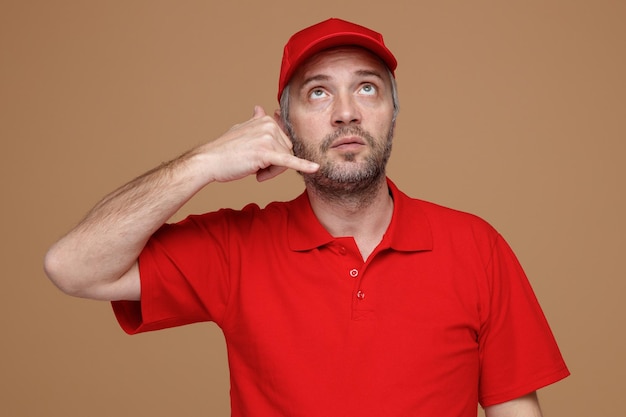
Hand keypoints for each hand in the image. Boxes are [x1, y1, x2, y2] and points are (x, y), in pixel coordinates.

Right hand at [200, 106, 318, 182]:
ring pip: (284, 162)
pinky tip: (315, 168)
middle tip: (254, 166)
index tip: (257, 157)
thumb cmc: (225, 150)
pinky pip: (289, 162)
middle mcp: (269, 126)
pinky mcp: (266, 153)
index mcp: (266, 120)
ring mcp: (268, 138)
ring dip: (270, 171)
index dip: (273, 155)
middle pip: (287, 151)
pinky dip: (303, 166)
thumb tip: (260, 109)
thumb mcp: (241, 129)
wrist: (209, 161)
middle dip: (274, 165)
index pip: (283, 142)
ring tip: (252, 168)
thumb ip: (254, 121)